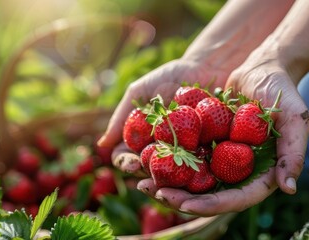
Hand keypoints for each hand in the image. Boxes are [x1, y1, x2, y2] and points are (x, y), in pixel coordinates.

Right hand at [98, 58, 230, 172]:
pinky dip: (197, 171)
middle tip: (151, 173)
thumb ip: (122, 116)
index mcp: (142, 139)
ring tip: (172, 180)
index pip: (127, 157)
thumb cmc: (169, 76)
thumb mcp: (140, 91)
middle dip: (147, 176)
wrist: (206, 67)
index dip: (126, 163)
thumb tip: (101, 145)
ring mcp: (185, 152)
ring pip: (173, 175)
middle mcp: (161, 149)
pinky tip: (197, 170)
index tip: (132, 162)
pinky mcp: (207, 150)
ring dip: (170, 181)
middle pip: (149, 170)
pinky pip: (201, 165)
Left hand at [135, 50, 308, 215]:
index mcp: (261, 173)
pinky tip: (145, 159)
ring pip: (193, 180)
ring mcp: (221, 158)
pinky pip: (185, 156)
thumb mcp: (296, 117)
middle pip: (209, 195)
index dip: (211, 205)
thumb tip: (289, 188)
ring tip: (143, 183)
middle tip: (155, 194)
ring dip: (169, 184)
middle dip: (181, 199)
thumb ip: (293, 152)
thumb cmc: (282, 89)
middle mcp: (239, 171)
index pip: (237, 198)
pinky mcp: (206, 143)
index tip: (185, 204)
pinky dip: (167, 160)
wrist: (261, 66)